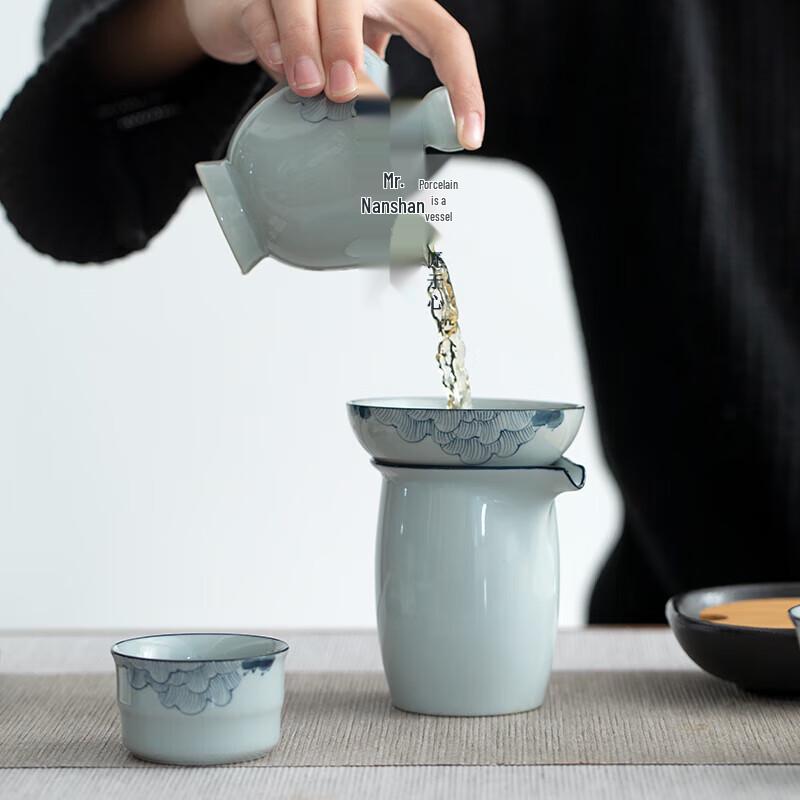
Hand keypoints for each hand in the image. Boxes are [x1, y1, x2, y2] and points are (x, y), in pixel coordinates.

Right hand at [185, 0, 484, 148]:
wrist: (249, 13)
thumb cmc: (318, 41)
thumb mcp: (358, 61)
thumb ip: (374, 89)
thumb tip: (389, 152)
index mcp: (398, 3)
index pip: (445, 39)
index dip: (463, 87)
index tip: (467, 137)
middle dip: (347, 44)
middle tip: (344, 93)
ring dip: (305, 43)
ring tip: (307, 85)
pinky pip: (262, 14)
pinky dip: (271, 45)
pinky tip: (278, 69)